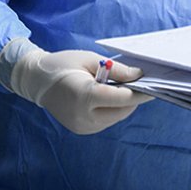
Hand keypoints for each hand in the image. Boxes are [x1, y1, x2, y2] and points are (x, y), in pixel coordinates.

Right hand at [4, 41, 152, 134]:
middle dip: (133, 97)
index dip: (141, 93)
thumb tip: (139, 75)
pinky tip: (107, 97)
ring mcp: (82, 126)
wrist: (35, 81)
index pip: (123, 99)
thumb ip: (117, 70)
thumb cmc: (62, 65)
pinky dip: (113, 110)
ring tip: (117, 87)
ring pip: (117, 117)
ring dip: (123, 104)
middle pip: (123, 110)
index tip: (155, 86)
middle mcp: (84, 116)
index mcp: (85, 96)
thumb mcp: (90, 60)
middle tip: (138, 82)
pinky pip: (107, 120)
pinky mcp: (82, 130)